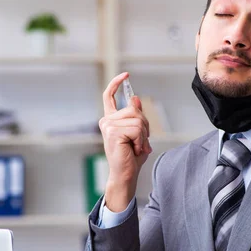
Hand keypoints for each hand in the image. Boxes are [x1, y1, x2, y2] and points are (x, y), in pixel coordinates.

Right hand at [100, 72, 151, 211]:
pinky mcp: (113, 132)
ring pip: (137, 119)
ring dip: (143, 135)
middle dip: (144, 125)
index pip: (108, 96)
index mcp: (110, 120)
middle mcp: (106, 121)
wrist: (125, 175)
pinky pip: (137, 128)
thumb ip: (136, 116)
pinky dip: (141, 140)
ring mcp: (108, 126)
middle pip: (133, 109)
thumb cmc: (131, 157)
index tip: (126, 74)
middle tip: (140, 142)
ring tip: (137, 147)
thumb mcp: (138, 133)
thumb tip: (134, 98)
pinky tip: (135, 149)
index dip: (116, 83)